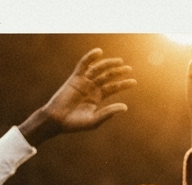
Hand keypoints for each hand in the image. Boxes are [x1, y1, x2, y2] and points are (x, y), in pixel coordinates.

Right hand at [19, 48, 135, 146]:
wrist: (57, 120)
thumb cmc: (75, 124)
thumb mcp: (94, 120)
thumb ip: (109, 113)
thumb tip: (125, 107)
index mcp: (97, 98)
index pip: (112, 88)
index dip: (123, 84)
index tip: (134, 81)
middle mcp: (91, 88)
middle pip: (107, 77)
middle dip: (118, 72)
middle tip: (128, 69)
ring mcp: (83, 82)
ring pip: (98, 69)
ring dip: (109, 64)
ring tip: (120, 62)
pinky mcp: (75, 78)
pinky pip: (84, 64)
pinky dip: (91, 57)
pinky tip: (99, 52)